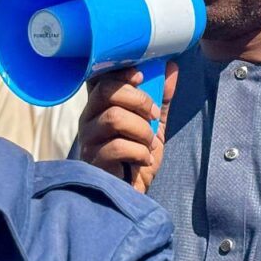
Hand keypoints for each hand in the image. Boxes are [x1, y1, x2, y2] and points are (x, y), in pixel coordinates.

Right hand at [77, 62, 177, 193]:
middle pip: (106, 91)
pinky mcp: (93, 161)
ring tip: (149, 143)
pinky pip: (116, 146)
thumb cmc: (138, 156)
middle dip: (138, 99)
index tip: (140, 76)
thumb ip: (161, 96)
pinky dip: (138, 151)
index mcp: (100, 106)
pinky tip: (144, 159)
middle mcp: (89, 119)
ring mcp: (89, 140)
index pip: (100, 78)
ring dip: (141, 129)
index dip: (120, 72)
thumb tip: (172, 67)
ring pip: (113, 117)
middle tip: (153, 115)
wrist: (133, 193)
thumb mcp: (154, 123)